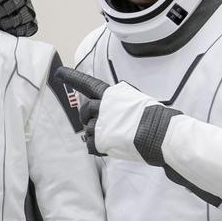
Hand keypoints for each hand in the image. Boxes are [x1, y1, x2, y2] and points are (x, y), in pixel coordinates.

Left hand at [54, 66, 179, 163]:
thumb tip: (114, 110)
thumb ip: (120, 103)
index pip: (87, 84)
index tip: (59, 72)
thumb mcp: (137, 101)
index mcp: (113, 94)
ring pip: (87, 129)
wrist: (162, 134)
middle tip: (98, 123)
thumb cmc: (157, 119)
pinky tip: (111, 146)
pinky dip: (97, 147)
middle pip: (85, 110)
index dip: (72, 77)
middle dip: (87, 117)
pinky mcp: (100, 140)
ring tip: (114, 136)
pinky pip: (90, 145)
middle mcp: (103, 106)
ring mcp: (100, 123)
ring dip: (96, 134)